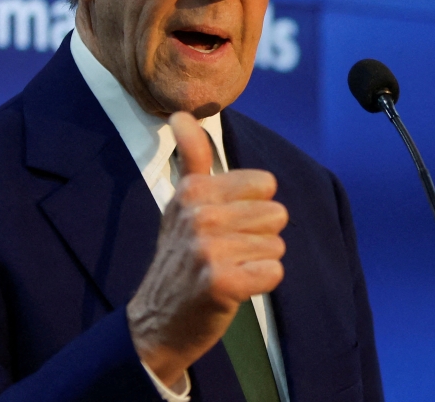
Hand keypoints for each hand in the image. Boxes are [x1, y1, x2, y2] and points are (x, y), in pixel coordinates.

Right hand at [127, 112, 288, 387]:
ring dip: (258, 263)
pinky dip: (260, 284)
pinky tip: (234, 289)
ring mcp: (207, 250)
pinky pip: (273, 273)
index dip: (252, 208)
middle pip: (275, 215)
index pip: (264, 184)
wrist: (158, 320)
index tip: (224, 225)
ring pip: (276, 245)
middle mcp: (198, 215)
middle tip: (226, 253)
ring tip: (228, 270)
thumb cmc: (179, 257)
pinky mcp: (221, 283)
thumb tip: (180, 114)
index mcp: (193, 191)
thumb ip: (191, 157)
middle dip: (258, 238)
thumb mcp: (181, 203)